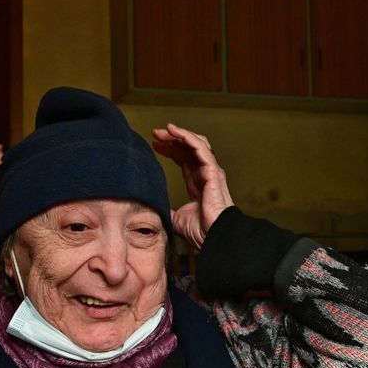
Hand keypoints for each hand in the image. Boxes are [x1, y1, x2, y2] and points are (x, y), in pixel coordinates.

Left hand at [151, 123, 233, 248]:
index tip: (155, 144)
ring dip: (179, 134)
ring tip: (163, 130)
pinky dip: (188, 137)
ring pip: (196, 144)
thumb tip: (156, 208)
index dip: (170, 149)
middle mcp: (205, 173)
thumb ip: (169, 209)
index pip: (184, 159)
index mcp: (197, 182)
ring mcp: (210, 170)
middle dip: (172, 139)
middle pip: (188, 148)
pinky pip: (201, 148)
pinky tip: (175, 132)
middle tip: (155, 133)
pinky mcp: (212, 170)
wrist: (212, 237)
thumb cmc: (201, 230)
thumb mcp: (177, 217)